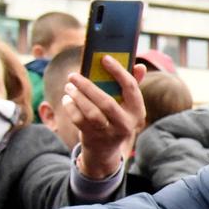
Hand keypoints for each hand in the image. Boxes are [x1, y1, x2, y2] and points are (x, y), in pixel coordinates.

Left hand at [63, 55, 146, 178]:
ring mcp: (109, 133)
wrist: (105, 150)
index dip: (118, 71)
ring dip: (77, 97)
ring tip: (69, 86)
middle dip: (88, 87)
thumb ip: (131, 85)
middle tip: (73, 75)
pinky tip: (67, 99)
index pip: (130, 87)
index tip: (104, 58)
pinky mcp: (94, 138)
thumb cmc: (115, 118)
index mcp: (137, 111)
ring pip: (91, 113)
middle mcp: (126, 124)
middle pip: (107, 102)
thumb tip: (140, 66)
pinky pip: (79, 121)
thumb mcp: (126, 106)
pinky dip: (71, 108)